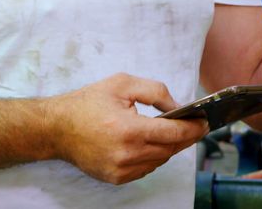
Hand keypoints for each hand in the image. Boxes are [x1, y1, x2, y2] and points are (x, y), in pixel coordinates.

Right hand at [45, 73, 207, 184]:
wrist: (56, 128)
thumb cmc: (88, 103)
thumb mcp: (122, 84)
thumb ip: (155, 91)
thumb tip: (178, 106)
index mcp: (129, 129)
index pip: (174, 133)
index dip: (194, 128)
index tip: (205, 122)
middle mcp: (127, 154)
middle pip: (170, 149)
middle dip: (186, 137)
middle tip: (196, 125)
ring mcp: (121, 170)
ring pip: (160, 160)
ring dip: (170, 147)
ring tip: (176, 132)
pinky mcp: (116, 178)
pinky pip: (146, 169)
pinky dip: (154, 157)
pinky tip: (153, 143)